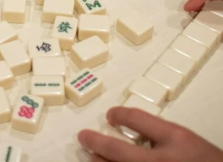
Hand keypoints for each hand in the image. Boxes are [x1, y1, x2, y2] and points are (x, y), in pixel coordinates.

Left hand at [78, 107, 222, 161]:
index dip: (119, 115)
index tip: (111, 115)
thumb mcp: (185, 140)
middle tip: (84, 137)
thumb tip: (130, 128)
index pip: (138, 119)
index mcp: (175, 140)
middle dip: (97, 142)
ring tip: (92, 156)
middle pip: (117, 151)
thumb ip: (159, 133)